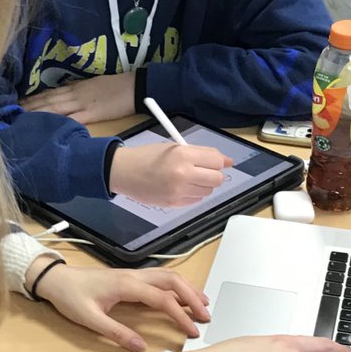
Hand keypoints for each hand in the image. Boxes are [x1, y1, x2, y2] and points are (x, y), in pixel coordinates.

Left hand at [19, 73, 134, 123]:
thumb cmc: (117, 85)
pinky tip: (47, 127)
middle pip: (48, 101)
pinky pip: (72, 119)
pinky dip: (58, 123)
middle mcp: (75, 94)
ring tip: (22, 118)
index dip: (34, 98)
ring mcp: (82, 104)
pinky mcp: (92, 114)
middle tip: (13, 112)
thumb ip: (79, 89)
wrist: (135, 86)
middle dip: (30, 107)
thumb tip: (65, 92)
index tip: (20, 103)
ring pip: (55, 108)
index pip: (50, 93)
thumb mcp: (94, 84)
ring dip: (38, 113)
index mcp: (76, 87)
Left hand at [28, 261, 209, 351]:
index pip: (163, 299)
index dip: (180, 316)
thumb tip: (140, 347)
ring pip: (168, 276)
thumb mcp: (90, 320)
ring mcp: (132, 274)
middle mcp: (134, 276)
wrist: (56, 279)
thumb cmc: (71, 297)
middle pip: (172, 281)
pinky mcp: (129, 277)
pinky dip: (175, 286)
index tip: (192, 331)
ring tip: (203, 303)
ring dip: (187, 288)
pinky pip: (159, 278)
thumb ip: (117, 333)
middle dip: (192, 297)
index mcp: (127, 285)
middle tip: (206, 316)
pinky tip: (181, 295)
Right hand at [109, 142, 231, 207]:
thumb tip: (227, 162)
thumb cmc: (147, 156)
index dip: (219, 162)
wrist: (123, 172)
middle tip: (203, 171)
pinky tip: (180, 187)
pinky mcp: (173, 203)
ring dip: (203, 185)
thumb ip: (201, 154)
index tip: (219, 162)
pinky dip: (193, 194)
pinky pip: (195, 200)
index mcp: (183, 155)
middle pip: (217, 179)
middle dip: (214, 175)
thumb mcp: (174, 147)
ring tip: (187, 178)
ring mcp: (178, 191)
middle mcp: (183, 174)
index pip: (217, 161)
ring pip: (207, 191)